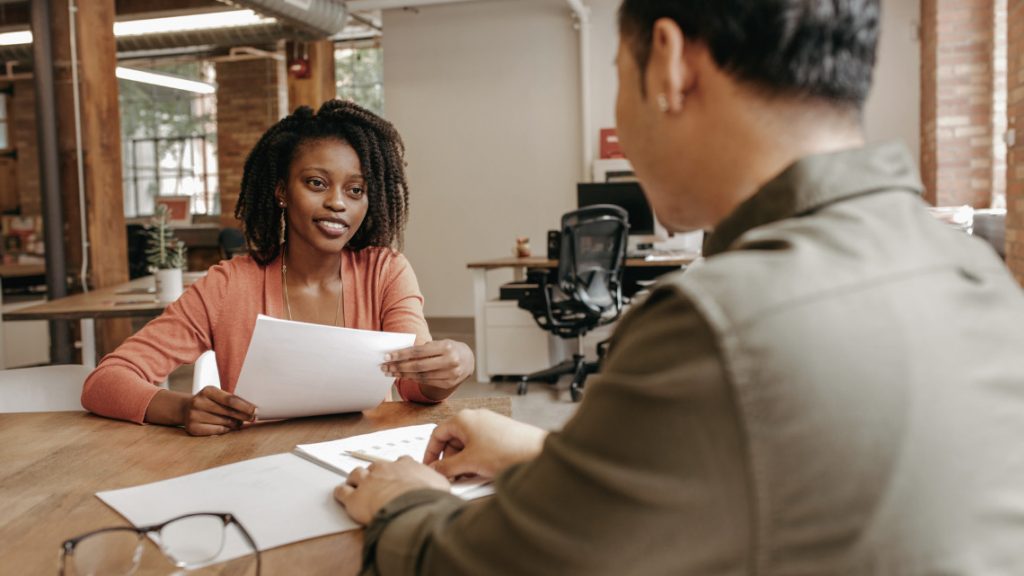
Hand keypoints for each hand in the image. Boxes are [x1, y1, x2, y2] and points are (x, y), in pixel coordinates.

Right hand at [182, 386, 256, 435]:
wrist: (185, 409)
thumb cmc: (209, 402)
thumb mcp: (217, 395)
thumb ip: (231, 400)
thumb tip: (252, 410)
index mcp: (207, 390)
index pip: (231, 399)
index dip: (245, 406)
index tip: (256, 411)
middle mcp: (199, 402)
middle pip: (229, 412)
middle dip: (244, 416)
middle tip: (253, 418)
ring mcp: (194, 415)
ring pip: (225, 422)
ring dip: (235, 423)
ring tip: (238, 422)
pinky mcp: (193, 428)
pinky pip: (217, 431)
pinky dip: (226, 429)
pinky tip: (228, 427)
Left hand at [333, 456, 450, 523]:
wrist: (410, 506)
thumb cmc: (426, 497)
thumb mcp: (441, 486)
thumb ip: (439, 483)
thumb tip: (445, 487)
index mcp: (406, 465)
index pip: (400, 462)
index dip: (398, 469)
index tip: (398, 473)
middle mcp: (385, 469)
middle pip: (376, 466)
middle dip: (375, 473)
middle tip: (375, 480)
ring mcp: (368, 481)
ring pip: (356, 474)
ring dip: (355, 479)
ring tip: (354, 483)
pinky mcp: (354, 497)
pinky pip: (342, 491)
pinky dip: (340, 492)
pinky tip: (340, 494)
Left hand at [381, 340, 474, 399]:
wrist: (468, 360)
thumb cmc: (450, 348)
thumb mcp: (440, 343)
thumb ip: (423, 348)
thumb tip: (399, 354)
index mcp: (447, 347)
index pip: (418, 352)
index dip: (401, 354)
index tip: (388, 356)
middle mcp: (449, 361)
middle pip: (418, 366)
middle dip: (398, 366)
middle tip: (385, 366)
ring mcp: (450, 374)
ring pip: (420, 376)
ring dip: (402, 374)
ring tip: (390, 372)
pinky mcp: (448, 384)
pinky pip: (426, 381)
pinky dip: (413, 379)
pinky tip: (403, 376)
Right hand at [424, 409, 546, 479]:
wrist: (537, 452)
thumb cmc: (506, 450)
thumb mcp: (469, 462)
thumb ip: (446, 466)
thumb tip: (434, 469)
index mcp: (463, 418)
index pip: (437, 434)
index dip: (430, 453)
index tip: (429, 467)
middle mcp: (476, 418)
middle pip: (452, 440)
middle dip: (449, 460)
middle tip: (449, 477)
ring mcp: (489, 425)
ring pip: (467, 445)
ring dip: (463, 462)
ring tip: (467, 477)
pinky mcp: (500, 435)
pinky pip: (480, 447)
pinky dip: (476, 460)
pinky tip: (481, 473)